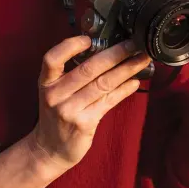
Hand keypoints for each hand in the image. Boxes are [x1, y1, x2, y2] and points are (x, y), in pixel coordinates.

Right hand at [27, 36, 150, 174]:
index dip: (69, 46)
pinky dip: (124, 90)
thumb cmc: (56, 114)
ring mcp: (70, 110)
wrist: (49, 148)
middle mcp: (55, 95)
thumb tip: (103, 51)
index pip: (52, 59)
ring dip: (126, 70)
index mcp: (46, 82)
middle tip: (133, 44)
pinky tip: (135, 82)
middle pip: (87, 69)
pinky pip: (108, 101)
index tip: (88, 39)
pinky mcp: (84, 123)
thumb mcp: (54, 92)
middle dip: (115, 54)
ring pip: (103, 84)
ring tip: (141, 60)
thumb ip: (71, 74)